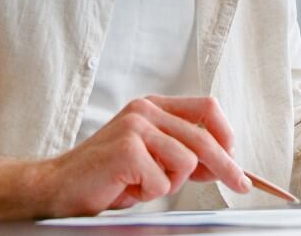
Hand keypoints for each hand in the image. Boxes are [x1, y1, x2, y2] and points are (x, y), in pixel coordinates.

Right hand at [40, 95, 251, 215]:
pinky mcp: (127, 149)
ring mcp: (135, 128)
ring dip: (170, 184)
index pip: (206, 108)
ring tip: (142, 183)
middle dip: (227, 166)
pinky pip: (163, 181)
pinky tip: (128, 187)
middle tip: (241, 185)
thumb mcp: (151, 159)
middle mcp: (145, 111)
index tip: (236, 157)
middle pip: (204, 137)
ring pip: (186, 162)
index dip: (227, 133)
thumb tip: (221, 164)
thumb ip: (183, 155)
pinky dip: (149, 194)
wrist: (59, 186)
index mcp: (152, 107)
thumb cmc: (104, 174)